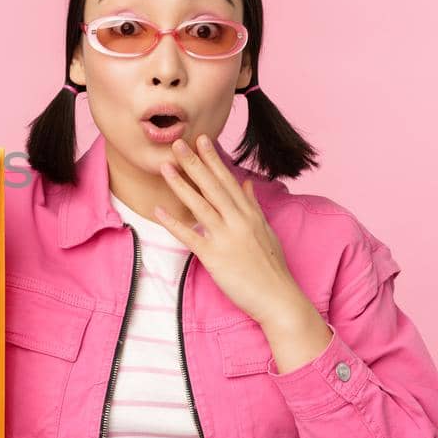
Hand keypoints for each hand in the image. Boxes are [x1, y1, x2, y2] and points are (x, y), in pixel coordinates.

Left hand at [150, 134, 317, 331]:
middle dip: (195, 163)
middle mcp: (239, 221)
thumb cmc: (271, 267)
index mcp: (250, 214)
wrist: (278, 298)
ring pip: (200, 205)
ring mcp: (227, 238)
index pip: (228, 180)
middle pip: (213, 186)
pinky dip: (174, 223)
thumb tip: (246, 183)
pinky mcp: (215, 257)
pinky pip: (190, 236)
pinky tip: (158, 210)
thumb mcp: (266, 231)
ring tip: (166, 166)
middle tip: (178, 143)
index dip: (213, 159)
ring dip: (182, 185)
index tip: (201, 139)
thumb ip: (253, 206)